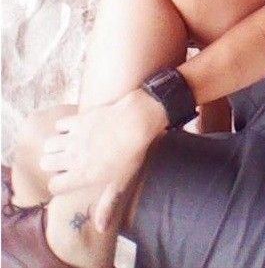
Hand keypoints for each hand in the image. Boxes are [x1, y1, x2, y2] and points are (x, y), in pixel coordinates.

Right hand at [40, 88, 168, 231]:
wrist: (135, 124)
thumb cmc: (130, 156)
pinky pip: (60, 125)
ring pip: (49, 145)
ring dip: (54, 146)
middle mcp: (71, 157)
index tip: (66, 181)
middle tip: (64, 162)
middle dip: (52, 164)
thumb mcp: (120, 184)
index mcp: (81, 175)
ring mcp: (73, 138)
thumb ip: (107, 205)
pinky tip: (73, 129)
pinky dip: (63, 127)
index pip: (54, 186)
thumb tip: (100, 228)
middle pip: (45, 163)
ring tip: (65, 147)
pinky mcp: (78, 120)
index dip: (58, 185)